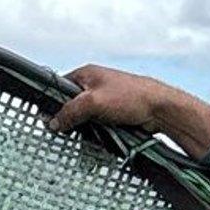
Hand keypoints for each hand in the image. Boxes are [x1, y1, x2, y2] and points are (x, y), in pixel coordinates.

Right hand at [51, 66, 209, 158]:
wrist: (161, 109)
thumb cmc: (132, 97)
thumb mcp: (92, 103)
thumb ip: (70, 112)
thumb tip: (53, 123)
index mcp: (86, 74)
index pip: (59, 87)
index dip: (53, 103)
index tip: (49, 119)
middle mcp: (95, 84)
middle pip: (71, 104)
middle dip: (71, 119)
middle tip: (71, 130)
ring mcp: (105, 99)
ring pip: (85, 116)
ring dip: (86, 127)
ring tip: (91, 132)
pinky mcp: (114, 112)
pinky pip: (98, 123)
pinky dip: (98, 130)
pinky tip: (101, 135)